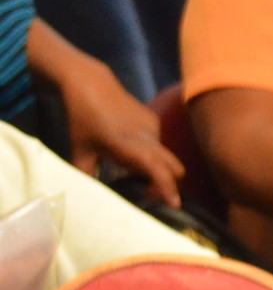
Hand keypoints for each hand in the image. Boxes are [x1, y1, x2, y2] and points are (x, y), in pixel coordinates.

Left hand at [56, 59, 183, 209]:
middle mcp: (148, 139)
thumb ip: (87, 175)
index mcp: (131, 147)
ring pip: (166, 156)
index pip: (159, 171)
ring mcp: (153, 128)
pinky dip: (152, 153)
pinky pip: (159, 143)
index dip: (168, 189)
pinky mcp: (153, 120)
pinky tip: (131, 149)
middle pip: (175, 168)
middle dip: (169, 184)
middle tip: (149, 194)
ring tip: (134, 171)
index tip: (174, 205)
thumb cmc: (83, 119)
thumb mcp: (80, 150)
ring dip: (158, 168)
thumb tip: (90, 198)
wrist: (91, 84)